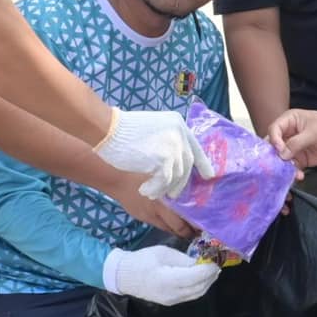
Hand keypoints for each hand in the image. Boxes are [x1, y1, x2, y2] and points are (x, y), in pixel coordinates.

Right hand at [97, 110, 215, 198]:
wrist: (108, 129)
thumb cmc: (122, 130)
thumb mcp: (153, 129)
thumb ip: (166, 140)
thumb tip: (176, 160)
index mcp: (177, 123)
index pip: (195, 146)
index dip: (203, 163)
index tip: (209, 175)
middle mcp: (179, 133)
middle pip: (187, 163)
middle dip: (181, 181)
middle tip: (173, 193)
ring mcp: (173, 146)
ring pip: (177, 175)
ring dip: (165, 187)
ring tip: (152, 192)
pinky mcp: (163, 159)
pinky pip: (164, 181)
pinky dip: (155, 188)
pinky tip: (145, 191)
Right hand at [103, 245, 219, 304]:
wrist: (124, 276)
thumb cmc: (142, 260)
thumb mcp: (163, 252)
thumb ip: (183, 259)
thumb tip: (200, 263)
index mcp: (168, 280)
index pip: (196, 277)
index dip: (209, 269)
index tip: (216, 260)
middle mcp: (172, 294)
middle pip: (199, 287)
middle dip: (211, 276)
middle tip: (217, 264)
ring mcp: (171, 300)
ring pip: (197, 293)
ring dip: (207, 283)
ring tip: (212, 270)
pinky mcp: (170, 301)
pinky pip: (190, 296)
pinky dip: (199, 287)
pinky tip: (201, 278)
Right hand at [107, 180, 196, 239]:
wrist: (117, 179)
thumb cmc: (141, 172)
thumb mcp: (162, 176)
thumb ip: (175, 184)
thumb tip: (191, 191)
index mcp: (163, 204)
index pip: (181, 222)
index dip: (193, 227)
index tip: (202, 227)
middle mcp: (157, 214)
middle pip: (176, 229)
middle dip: (187, 232)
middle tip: (197, 231)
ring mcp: (148, 217)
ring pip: (166, 228)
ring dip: (176, 229)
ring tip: (186, 227)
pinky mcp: (141, 217)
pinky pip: (157, 224)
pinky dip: (165, 223)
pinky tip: (168, 219)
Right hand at [268, 109, 316, 168]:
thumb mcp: (314, 132)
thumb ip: (297, 142)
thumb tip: (282, 153)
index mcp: (289, 121)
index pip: (274, 129)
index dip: (274, 140)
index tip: (279, 150)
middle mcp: (288, 134)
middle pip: (274, 146)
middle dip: (274, 156)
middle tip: (277, 166)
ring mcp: (293, 148)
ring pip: (282, 159)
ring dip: (284, 168)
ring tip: (291, 173)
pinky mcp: (299, 159)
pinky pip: (292, 167)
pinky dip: (293, 173)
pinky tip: (299, 176)